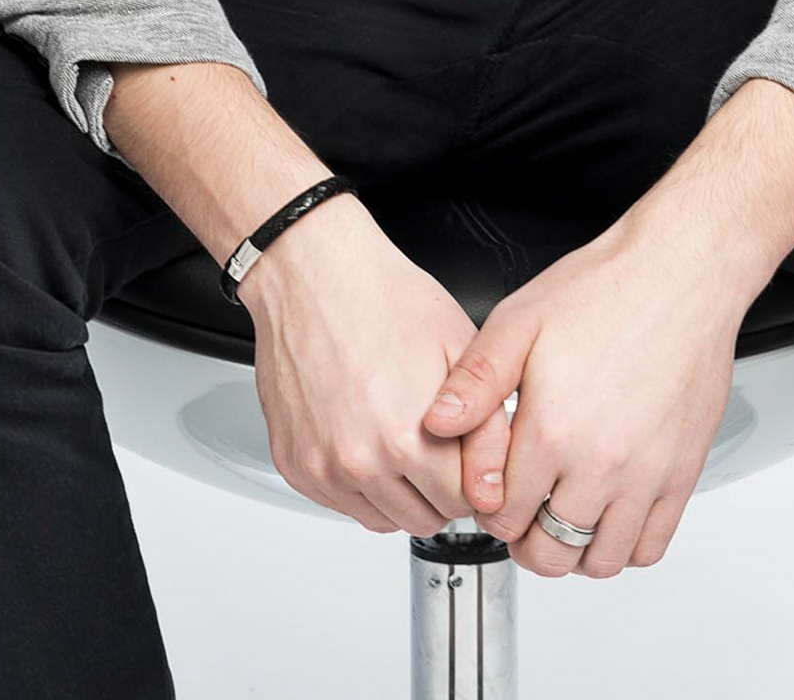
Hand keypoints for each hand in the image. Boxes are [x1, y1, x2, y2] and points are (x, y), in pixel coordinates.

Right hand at [241, 196, 483, 535]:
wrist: (316, 274)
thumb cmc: (386, 299)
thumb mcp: (461, 350)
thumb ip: (487, 427)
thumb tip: (496, 486)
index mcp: (407, 438)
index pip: (464, 504)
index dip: (475, 477)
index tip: (469, 457)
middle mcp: (361, 461)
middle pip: (424, 519)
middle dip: (441, 491)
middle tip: (440, 448)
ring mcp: (323, 467)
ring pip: (383, 520)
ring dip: (401, 494)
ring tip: (404, 442)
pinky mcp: (296, 464)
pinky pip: (341, 504)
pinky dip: (360, 485)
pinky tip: (369, 439)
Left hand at [420, 219, 743, 577]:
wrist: (679, 273)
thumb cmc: (605, 289)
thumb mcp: (519, 320)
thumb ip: (474, 380)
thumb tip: (437, 424)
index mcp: (552, 429)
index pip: (503, 516)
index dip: (490, 509)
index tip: (494, 491)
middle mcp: (600, 462)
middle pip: (549, 552)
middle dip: (525, 540)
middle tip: (523, 512)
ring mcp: (646, 474)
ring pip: (600, 561)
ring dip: (573, 549)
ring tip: (563, 514)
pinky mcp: (681, 473)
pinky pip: (651, 547)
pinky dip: (626, 547)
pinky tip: (609, 515)